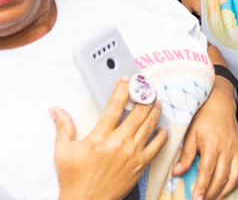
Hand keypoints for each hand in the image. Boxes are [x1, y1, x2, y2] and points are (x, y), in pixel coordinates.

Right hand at [52, 77, 167, 199]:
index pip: (115, 105)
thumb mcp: (63, 152)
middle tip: (148, 87)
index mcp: (100, 137)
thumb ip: (63, 127)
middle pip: (139, 111)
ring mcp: (132, 152)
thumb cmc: (74, 179)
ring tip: (156, 101)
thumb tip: (55, 110)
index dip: (123, 89)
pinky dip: (162, 133)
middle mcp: (119, 142)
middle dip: (145, 96)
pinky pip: (158, 144)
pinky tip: (161, 127)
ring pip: (150, 124)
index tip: (127, 79)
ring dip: (155, 109)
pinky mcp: (141, 163)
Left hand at [173, 83, 237, 199]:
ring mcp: (236, 149)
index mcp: (213, 145)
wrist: (220, 102)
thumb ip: (185, 155)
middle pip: (222, 177)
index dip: (203, 188)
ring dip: (226, 191)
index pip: (208, 172)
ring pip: (235, 176)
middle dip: (213, 194)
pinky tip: (229, 188)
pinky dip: (237, 181)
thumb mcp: (191, 133)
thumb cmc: (204, 116)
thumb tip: (176, 173)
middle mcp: (227, 149)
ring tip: (215, 199)